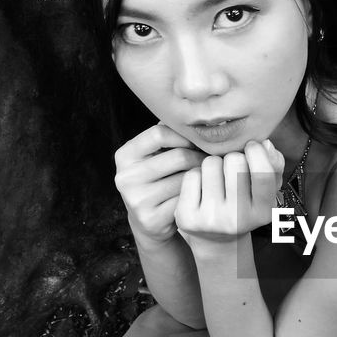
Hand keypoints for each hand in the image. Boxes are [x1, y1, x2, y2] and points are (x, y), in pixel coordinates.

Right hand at [113, 124, 205, 244]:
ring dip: (203, 176)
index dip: (184, 136)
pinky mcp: (152, 219)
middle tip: (212, 160)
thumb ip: (166, 135)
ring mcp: (137, 200)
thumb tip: (191, 115)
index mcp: (124, 156)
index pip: (159, 133)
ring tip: (210, 174)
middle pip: (178, 156)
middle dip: (200, 157)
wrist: (149, 221)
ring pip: (186, 179)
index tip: (196, 142)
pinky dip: (198, 195)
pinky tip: (203, 193)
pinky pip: (187, 200)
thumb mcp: (153, 156)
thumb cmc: (157, 180)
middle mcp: (125, 177)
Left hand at [175, 140, 285, 249]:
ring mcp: (211, 219)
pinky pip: (192, 175)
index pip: (262, 172)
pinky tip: (201, 189)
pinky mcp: (188, 217)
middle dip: (232, 158)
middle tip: (232, 172)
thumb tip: (265, 144)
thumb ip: (274, 164)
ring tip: (217, 180)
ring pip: (211, 163)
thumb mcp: (266, 189)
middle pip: (234, 161)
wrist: (216, 237)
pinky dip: (196, 175)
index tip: (251, 148)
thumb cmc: (244, 204)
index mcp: (262, 213)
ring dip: (214, 165)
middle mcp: (237, 219)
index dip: (257, 152)